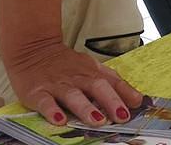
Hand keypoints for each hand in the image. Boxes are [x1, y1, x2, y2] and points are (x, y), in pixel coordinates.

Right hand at [5, 42, 142, 125]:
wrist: (34, 49)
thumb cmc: (66, 64)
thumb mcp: (92, 68)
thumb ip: (113, 83)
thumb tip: (136, 99)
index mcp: (92, 71)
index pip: (113, 81)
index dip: (125, 93)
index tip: (137, 104)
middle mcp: (77, 77)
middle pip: (97, 87)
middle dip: (111, 101)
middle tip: (121, 116)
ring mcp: (58, 85)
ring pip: (74, 95)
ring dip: (86, 108)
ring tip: (97, 120)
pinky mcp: (38, 92)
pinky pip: (45, 102)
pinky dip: (52, 111)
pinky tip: (59, 120)